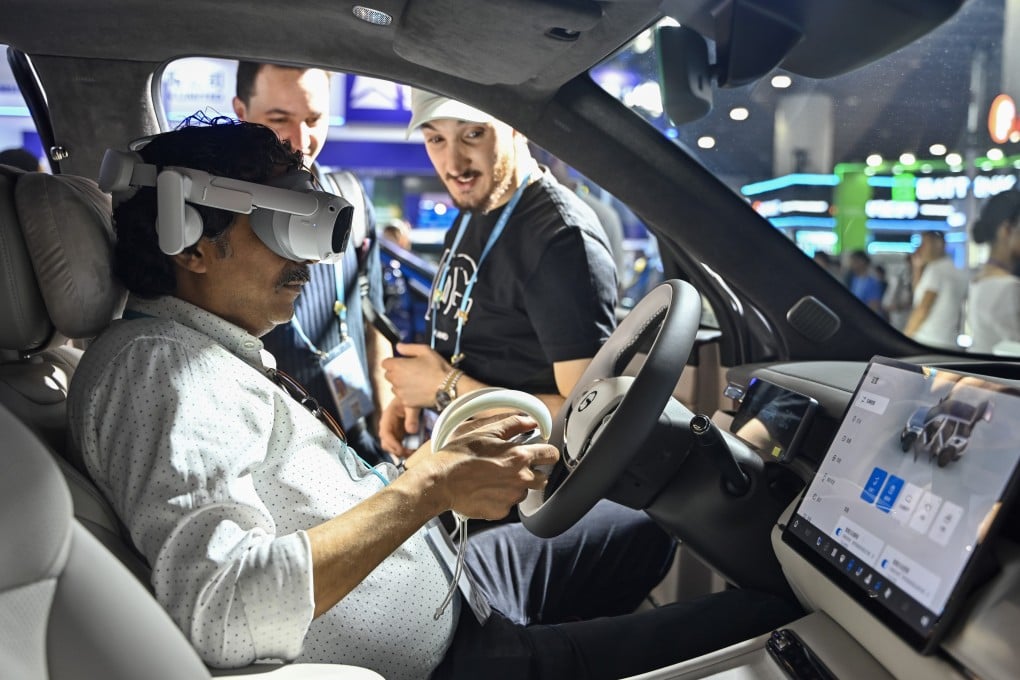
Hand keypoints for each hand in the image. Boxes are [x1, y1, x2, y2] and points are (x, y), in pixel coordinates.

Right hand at [378, 398, 418, 457]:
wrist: (414, 397)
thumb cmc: (410, 399)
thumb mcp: (412, 405)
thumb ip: (412, 417)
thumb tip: (411, 431)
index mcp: (387, 418)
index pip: (385, 434)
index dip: (392, 444)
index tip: (401, 450)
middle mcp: (388, 427)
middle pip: (386, 444)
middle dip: (397, 451)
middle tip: (410, 453)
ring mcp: (394, 432)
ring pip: (393, 447)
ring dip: (402, 452)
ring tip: (414, 452)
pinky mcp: (400, 435)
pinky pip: (400, 446)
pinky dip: (407, 450)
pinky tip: (416, 448)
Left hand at [381, 343, 451, 408]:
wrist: (447, 387)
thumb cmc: (437, 367)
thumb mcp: (425, 351)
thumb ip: (408, 348)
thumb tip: (398, 346)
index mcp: (398, 366)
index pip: (385, 363)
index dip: (392, 362)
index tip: (401, 362)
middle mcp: (395, 379)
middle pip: (388, 375)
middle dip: (395, 372)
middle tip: (409, 371)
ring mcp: (400, 392)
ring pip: (394, 386)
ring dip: (400, 383)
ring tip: (414, 382)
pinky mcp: (405, 402)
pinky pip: (401, 396)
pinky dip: (406, 393)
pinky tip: (416, 390)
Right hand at [415, 414, 559, 519]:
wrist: (441, 481)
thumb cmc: (460, 455)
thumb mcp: (487, 432)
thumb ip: (514, 424)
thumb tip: (532, 421)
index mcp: (520, 456)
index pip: (551, 455)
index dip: (547, 452)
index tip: (542, 453)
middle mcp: (520, 479)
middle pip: (544, 478)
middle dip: (535, 472)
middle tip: (516, 467)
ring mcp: (511, 498)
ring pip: (524, 492)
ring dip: (516, 486)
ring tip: (495, 479)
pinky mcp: (500, 511)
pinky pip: (508, 505)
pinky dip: (501, 499)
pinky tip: (486, 490)